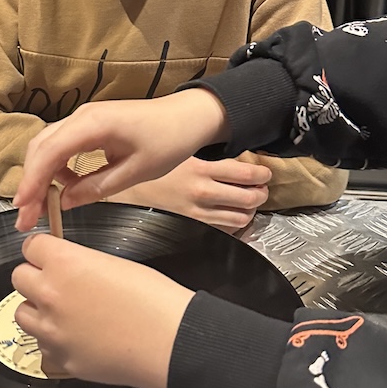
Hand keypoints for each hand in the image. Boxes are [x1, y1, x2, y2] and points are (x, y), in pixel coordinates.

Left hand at [12, 233, 193, 387]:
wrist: (169, 343)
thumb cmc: (153, 299)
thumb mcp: (113, 264)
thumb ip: (79, 264)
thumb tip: (67, 270)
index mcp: (64, 263)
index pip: (30, 246)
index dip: (42, 250)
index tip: (49, 255)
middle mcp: (49, 294)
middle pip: (18, 277)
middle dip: (35, 278)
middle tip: (57, 283)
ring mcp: (51, 330)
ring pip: (22, 313)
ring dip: (38, 309)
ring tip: (63, 312)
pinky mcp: (59, 358)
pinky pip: (42, 344)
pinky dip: (53, 339)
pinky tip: (76, 337)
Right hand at [13, 89, 230, 229]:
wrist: (188, 116)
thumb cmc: (169, 141)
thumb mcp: (136, 171)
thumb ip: (97, 187)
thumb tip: (64, 201)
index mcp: (93, 124)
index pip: (50, 152)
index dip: (32, 180)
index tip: (22, 207)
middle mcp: (82, 116)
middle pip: (41, 147)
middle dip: (30, 183)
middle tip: (26, 218)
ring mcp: (84, 118)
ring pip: (47, 146)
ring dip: (39, 176)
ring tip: (40, 208)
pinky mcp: (89, 125)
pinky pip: (61, 145)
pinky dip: (55, 167)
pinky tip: (63, 188)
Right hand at [109, 156, 270, 231]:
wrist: (122, 197)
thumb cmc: (144, 175)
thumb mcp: (173, 157)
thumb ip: (200, 159)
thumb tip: (225, 160)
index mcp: (199, 169)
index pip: (245, 172)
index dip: (261, 174)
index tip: (265, 173)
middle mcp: (202, 193)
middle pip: (249, 197)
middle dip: (261, 193)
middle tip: (262, 189)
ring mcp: (198, 214)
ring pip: (241, 217)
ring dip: (250, 210)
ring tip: (250, 204)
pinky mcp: (192, 228)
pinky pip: (224, 230)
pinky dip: (234, 224)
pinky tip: (232, 217)